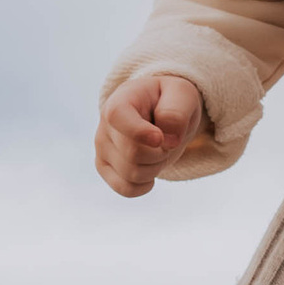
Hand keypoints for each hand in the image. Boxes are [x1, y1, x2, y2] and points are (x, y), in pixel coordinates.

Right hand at [95, 72, 203, 197]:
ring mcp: (102, 149)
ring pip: (132, 175)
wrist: (159, 111)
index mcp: (120, 101)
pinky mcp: (105, 168)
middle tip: (168, 141)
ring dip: (156, 168)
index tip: (160, 138)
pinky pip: (126, 189)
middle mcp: (104, 125)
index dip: (140, 132)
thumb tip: (166, 139)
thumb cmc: (170, 100)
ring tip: (158, 150)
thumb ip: (176, 112)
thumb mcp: (182, 95)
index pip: (117, 117)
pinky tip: (151, 169)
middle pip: (134, 153)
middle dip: (161, 152)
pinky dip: (145, 185)